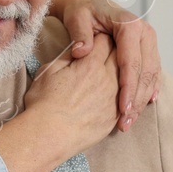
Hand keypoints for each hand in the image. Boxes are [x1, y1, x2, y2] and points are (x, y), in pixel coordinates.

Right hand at [22, 32, 120, 150]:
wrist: (49, 135)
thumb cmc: (43, 104)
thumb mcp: (49, 71)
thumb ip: (68, 56)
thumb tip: (79, 48)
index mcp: (90, 64)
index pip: (105, 40)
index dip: (102, 36)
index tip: (100, 38)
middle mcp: (107, 79)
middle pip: (121, 56)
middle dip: (118, 50)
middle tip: (113, 49)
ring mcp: (113, 98)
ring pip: (128, 78)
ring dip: (126, 72)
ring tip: (118, 72)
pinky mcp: (114, 116)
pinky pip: (128, 99)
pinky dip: (128, 93)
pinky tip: (123, 93)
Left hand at [48, 0, 161, 130]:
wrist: (86, 3)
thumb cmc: (80, 11)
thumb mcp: (76, 17)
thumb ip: (79, 33)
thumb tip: (82, 50)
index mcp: (129, 24)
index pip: (132, 61)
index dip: (128, 87)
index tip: (122, 108)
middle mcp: (144, 32)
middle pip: (146, 71)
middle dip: (137, 99)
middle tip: (125, 122)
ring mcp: (148, 41)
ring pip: (152, 75)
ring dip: (142, 99)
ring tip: (129, 120)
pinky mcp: (147, 50)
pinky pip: (152, 73)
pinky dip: (148, 91)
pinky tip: (142, 107)